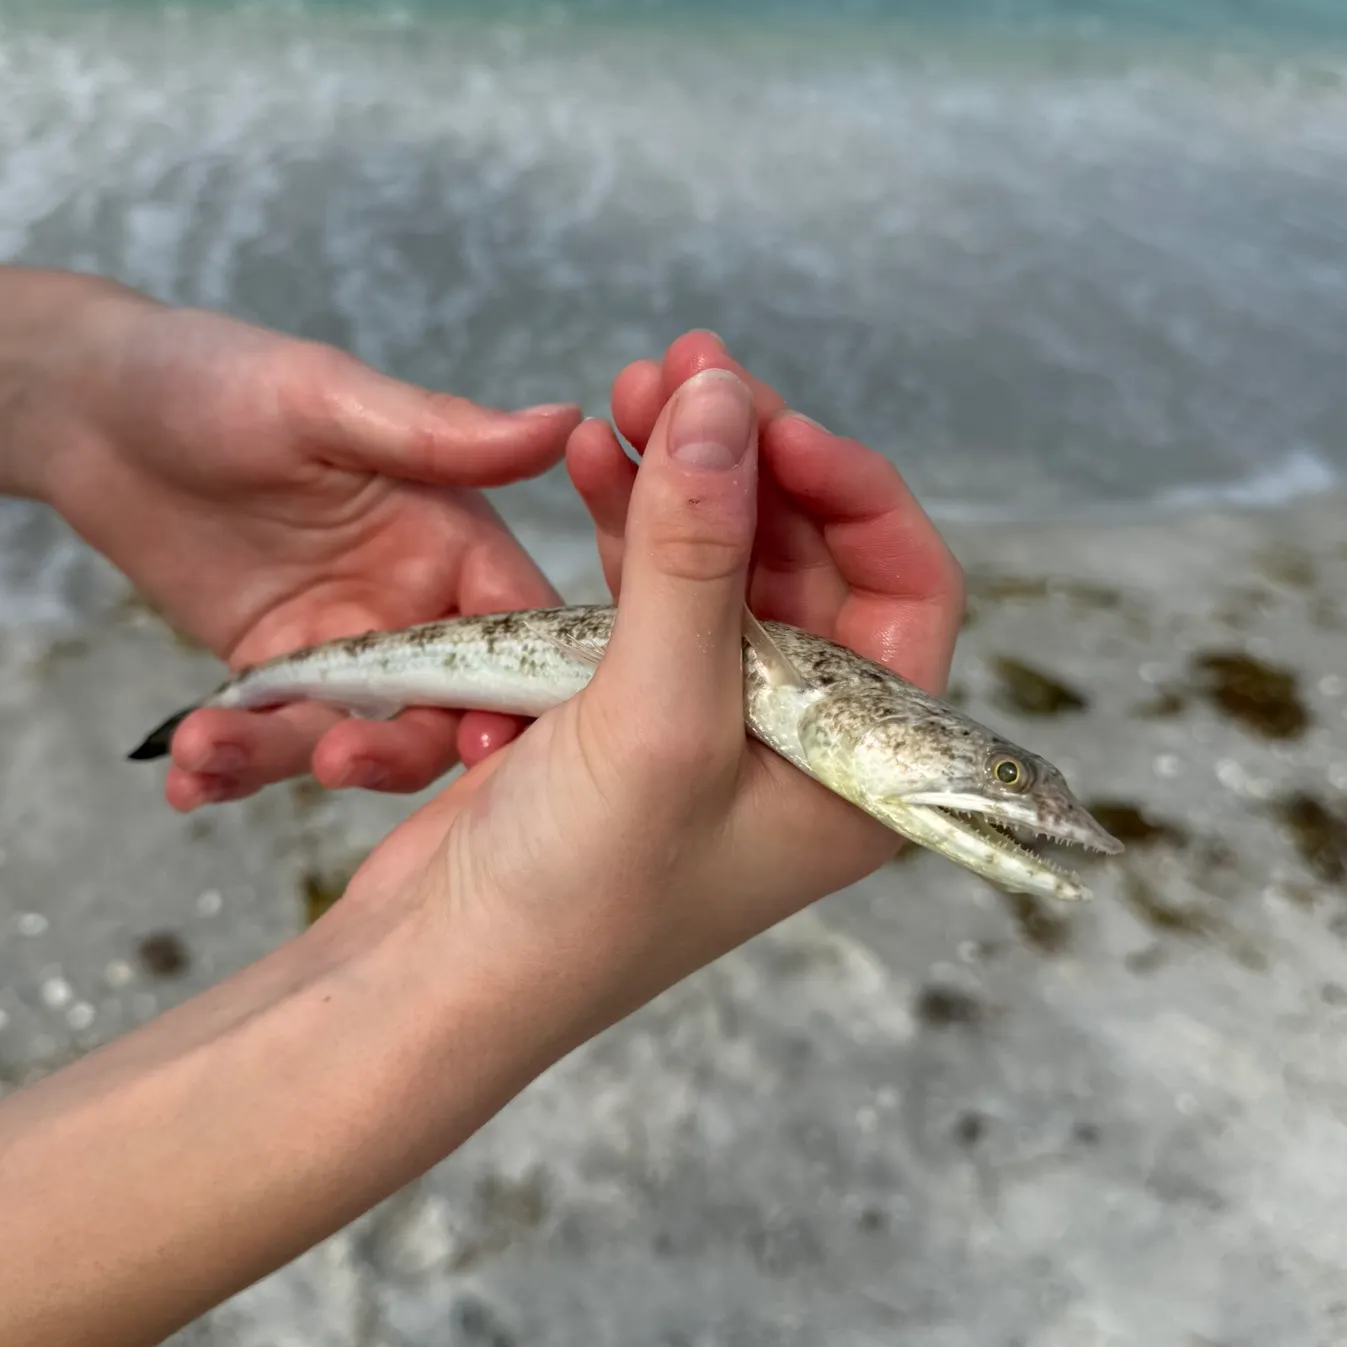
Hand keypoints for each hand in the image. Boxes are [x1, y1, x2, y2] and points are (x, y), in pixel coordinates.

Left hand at [39, 294, 578, 808]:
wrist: (89, 406)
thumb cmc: (213, 376)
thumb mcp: (323, 397)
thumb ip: (436, 433)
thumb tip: (565, 422)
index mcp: (451, 537)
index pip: (515, 629)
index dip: (516, 690)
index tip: (485, 737)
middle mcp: (412, 603)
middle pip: (444, 710)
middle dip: (398, 751)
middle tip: (334, 761)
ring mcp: (342, 647)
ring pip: (353, 737)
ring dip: (288, 759)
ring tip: (207, 751)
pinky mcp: (271, 674)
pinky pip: (272, 737)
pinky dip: (233, 767)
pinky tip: (185, 780)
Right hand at [562, 329, 965, 884]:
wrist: (439, 978)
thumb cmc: (576, 891)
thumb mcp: (659, 714)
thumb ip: (697, 552)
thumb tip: (722, 403)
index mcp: (856, 763)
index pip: (907, 588)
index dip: (854, 489)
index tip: (771, 420)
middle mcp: (797, 740)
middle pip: (807, 560)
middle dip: (749, 458)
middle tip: (686, 369)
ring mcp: (709, 722)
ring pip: (720, 564)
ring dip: (681, 477)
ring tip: (628, 392)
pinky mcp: (627, 711)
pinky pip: (647, 594)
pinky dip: (624, 526)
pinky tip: (594, 461)